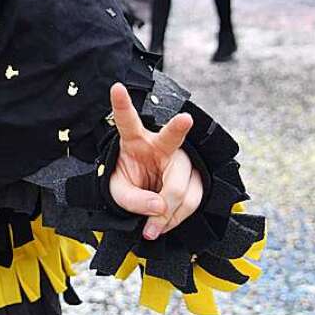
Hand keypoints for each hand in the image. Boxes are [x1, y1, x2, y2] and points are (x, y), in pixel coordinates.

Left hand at [107, 83, 202, 240]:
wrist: (148, 197)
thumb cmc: (129, 185)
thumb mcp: (118, 193)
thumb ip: (133, 201)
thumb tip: (159, 207)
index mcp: (134, 141)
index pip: (126, 121)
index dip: (121, 104)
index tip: (116, 87)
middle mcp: (160, 145)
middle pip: (171, 139)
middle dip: (178, 127)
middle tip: (184, 119)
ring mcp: (182, 160)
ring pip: (180, 187)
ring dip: (167, 214)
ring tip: (151, 227)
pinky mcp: (197, 177)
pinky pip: (193, 201)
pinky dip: (177, 219)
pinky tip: (164, 224)